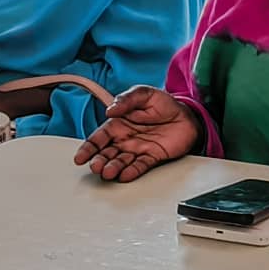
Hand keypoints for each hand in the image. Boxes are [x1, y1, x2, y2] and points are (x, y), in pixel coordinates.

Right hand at [73, 86, 199, 181]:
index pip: (98, 138)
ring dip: (113, 168)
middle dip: (99, 161)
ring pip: (121, 162)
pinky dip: (132, 172)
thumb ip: (127, 99)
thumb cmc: (164, 104)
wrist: (188, 115)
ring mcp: (138, 149)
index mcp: (118, 124)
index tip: (80, 157)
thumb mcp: (144, 94)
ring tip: (108, 173)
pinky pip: (140, 166)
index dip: (88, 148)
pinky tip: (124, 175)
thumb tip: (110, 109)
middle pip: (106, 154)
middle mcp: (125, 139)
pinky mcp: (152, 157)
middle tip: (96, 167)